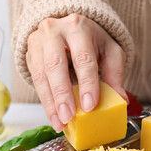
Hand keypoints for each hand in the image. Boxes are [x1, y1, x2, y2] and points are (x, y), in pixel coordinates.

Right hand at [26, 14, 126, 131]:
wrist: (67, 28)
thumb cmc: (91, 41)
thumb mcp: (109, 51)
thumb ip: (115, 73)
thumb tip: (120, 99)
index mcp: (78, 28)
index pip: (83, 57)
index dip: (87, 83)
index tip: (90, 105)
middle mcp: (54, 32)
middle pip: (55, 65)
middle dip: (62, 94)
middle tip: (69, 117)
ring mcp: (38, 42)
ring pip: (41, 75)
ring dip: (50, 103)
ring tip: (61, 122)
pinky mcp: (30, 55)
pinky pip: (35, 81)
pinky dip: (45, 102)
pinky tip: (54, 116)